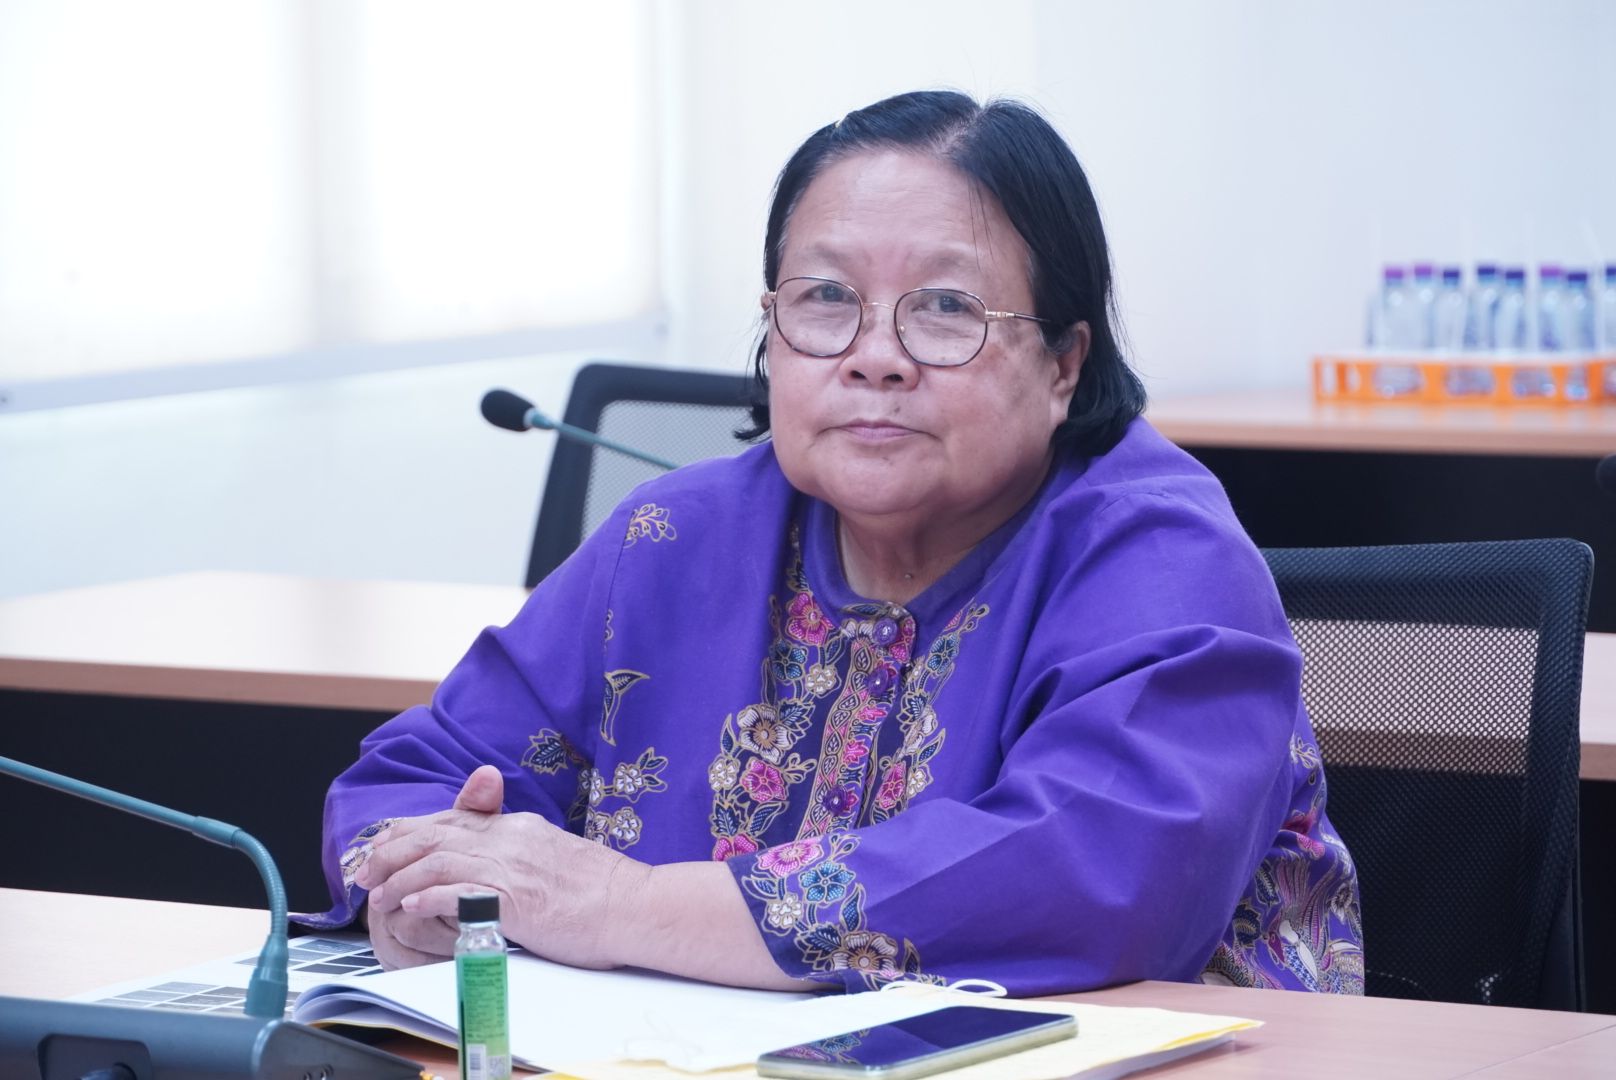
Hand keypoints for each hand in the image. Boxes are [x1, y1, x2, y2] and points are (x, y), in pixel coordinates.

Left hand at [356, 765, 651, 971]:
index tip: (385, 848)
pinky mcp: (515, 898)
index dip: (410, 832)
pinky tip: (408, 908)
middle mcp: (511, 839)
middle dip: (392, 852)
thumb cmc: (604, 892)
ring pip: (438, 860)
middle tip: (365, 873)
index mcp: (519, 828)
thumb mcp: (557, 857)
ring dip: (400, 878)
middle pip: (436, 834)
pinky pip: (458, 892)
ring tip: (378, 897)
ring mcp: (512, 866)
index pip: (452, 819)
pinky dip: (427, 898)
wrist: (636, 905)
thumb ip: (522, 854)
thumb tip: (497, 865)